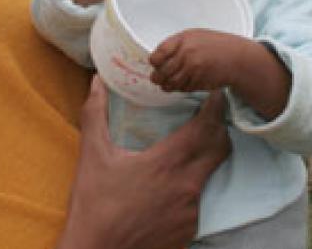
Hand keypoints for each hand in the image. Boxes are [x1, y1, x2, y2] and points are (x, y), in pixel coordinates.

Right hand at [56, 76, 229, 248]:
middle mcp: (187, 186)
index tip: (216, 94)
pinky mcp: (189, 230)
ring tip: (184, 151)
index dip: (215, 108)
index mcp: (167, 163)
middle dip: (217, 129)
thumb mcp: (93, 155)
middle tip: (207, 116)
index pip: (206, 128)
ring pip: (207, 175)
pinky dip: (189, 186)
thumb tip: (96, 81)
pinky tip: (170, 185)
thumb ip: (95, 114)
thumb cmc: (94, 205)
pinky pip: (197, 200)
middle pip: (219, 149)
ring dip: (201, 159)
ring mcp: (191, 211)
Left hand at [149, 29, 247, 91]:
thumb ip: (177, 44)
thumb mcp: (195, 36)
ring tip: (166, 83)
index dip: (154, 61)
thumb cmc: (216, 45)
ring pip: (171, 83)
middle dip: (157, 77)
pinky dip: (179, 88)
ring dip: (166, 85)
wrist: (236, 58)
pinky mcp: (198, 82)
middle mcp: (186, 55)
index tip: (154, 63)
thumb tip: (159, 57)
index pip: (159, 54)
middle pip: (162, 72)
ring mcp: (193, 70)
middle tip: (156, 78)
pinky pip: (182, 88)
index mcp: (183, 40)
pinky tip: (181, 84)